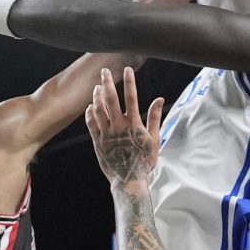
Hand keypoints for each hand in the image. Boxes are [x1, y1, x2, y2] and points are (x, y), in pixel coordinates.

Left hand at [85, 66, 162, 187]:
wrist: (129, 180)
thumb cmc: (145, 161)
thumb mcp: (154, 139)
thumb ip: (155, 118)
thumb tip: (159, 99)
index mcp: (134, 124)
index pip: (132, 97)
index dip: (129, 82)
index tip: (127, 69)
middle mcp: (118, 126)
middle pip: (111, 99)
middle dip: (107, 82)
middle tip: (104, 71)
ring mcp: (106, 133)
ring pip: (98, 109)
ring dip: (97, 96)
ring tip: (97, 87)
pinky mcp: (97, 141)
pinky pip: (91, 123)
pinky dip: (90, 112)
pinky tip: (91, 106)